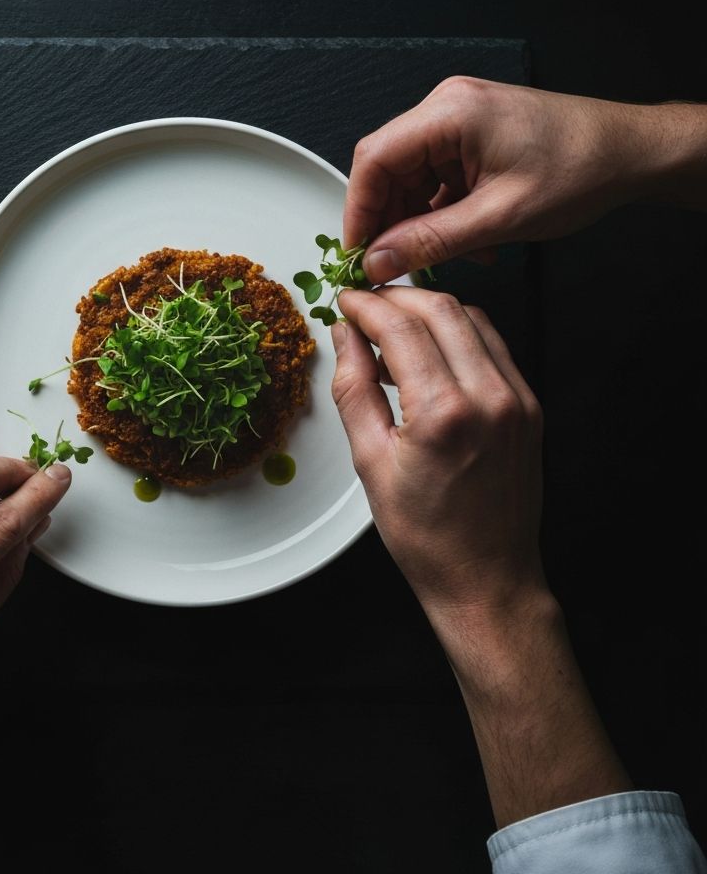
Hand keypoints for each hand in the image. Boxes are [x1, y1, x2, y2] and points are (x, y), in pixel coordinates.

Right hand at [330, 285, 544, 614]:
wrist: (486, 578)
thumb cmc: (425, 535)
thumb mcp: (370, 462)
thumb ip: (354, 389)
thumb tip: (345, 337)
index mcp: (444, 414)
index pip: (401, 327)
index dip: (366, 305)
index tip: (344, 301)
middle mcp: (490, 397)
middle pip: (442, 308)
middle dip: (397, 296)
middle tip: (365, 306)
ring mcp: (517, 400)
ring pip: (473, 319)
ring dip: (429, 310)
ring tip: (393, 330)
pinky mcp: (529, 407)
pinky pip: (493, 346)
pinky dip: (458, 334)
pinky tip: (429, 353)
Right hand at [345, 76, 661, 283]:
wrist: (630, 153)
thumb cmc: (580, 169)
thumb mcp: (499, 217)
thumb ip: (430, 241)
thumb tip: (378, 261)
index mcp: (451, 113)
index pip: (374, 159)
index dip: (358, 210)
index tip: (357, 253)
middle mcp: (448, 107)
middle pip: (388, 168)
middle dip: (388, 221)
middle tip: (393, 264)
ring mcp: (459, 119)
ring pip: (410, 177)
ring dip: (418, 221)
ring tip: (444, 255)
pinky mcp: (470, 136)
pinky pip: (435, 178)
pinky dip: (440, 213)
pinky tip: (465, 240)